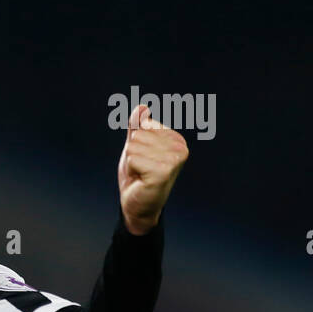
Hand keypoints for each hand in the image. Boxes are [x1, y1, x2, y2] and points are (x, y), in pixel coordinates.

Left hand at [118, 104, 188, 234]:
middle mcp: (180, 147)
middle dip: (133, 154)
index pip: (144, 125)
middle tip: (141, 169)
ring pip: (134, 147)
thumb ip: (137, 127)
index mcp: (176, 139)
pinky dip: (132, 170)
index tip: (144, 159)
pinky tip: (142, 180)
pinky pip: (133, 159)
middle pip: (138, 135)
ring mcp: (174, 160)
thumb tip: (142, 107)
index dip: (136, 144)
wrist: (138, 204)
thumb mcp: (136, 146)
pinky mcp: (164, 171)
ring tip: (141, 174)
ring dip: (132, 163)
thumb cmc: (138, 175)